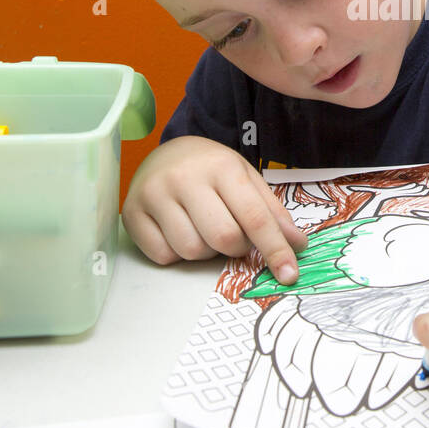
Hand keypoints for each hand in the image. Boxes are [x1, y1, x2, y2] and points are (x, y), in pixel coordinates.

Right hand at [121, 135, 307, 283]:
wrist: (166, 153)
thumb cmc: (212, 170)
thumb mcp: (246, 180)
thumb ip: (272, 213)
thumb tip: (297, 245)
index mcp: (221, 167)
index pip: (254, 217)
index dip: (275, 249)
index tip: (289, 274)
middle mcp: (184, 178)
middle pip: (223, 239)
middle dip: (236, 247)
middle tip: (232, 234)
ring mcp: (154, 195)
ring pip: (191, 251)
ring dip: (205, 250)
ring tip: (202, 227)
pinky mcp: (131, 213)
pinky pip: (163, 256)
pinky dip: (176, 253)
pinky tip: (178, 229)